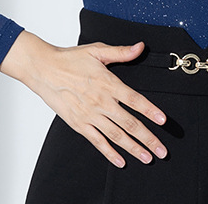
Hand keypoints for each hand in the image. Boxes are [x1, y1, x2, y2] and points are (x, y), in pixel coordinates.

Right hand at [0, 31, 167, 167]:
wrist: (44, 69)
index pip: (134, 99)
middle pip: (129, 123)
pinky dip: (109, 152)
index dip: (150, 110)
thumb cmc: (70, 58)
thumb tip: (140, 47)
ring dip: (133, 148)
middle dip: (148, 138)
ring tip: (147, 157)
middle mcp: (101, 102)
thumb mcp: (97, 50)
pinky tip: (120, 160)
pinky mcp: (78, 124)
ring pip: (116, 135)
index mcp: (108, 83)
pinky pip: (97, 141)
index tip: (163, 120)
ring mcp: (89, 115)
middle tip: (161, 150)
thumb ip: (121, 52)